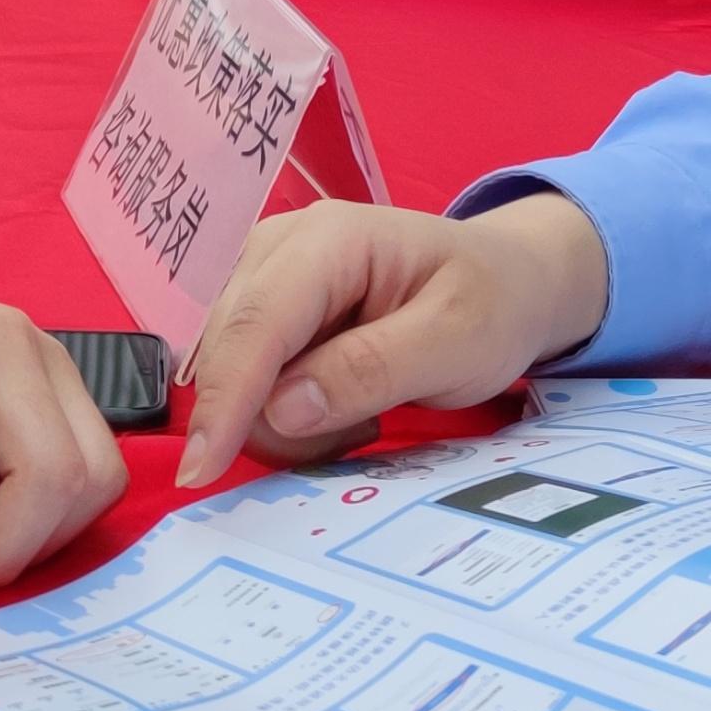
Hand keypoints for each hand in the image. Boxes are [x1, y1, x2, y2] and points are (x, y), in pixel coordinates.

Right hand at [170, 194, 612, 487]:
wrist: (509, 281)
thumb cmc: (491, 303)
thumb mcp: (456, 341)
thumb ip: (372, 371)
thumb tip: (283, 409)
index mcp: (329, 239)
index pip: (257, 323)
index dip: (226, 399)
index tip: (201, 470)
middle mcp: (279, 248)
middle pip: (231, 351)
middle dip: (274, 418)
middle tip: (366, 432)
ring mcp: (265, 278)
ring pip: (232, 373)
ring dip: (286, 420)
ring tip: (364, 415)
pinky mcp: (265, 313)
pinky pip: (248, 381)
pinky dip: (287, 413)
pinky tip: (342, 406)